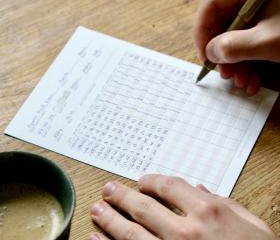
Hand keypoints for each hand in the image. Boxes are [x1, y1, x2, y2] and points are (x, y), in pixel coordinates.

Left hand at [89, 174, 277, 239]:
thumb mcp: (252, 224)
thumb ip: (225, 202)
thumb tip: (199, 189)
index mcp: (208, 212)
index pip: (170, 186)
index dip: (152, 180)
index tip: (142, 180)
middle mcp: (186, 232)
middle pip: (144, 207)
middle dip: (123, 196)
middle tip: (108, 190)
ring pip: (131, 233)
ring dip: (110, 220)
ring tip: (97, 209)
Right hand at [193, 0, 279, 94]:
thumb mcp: (269, 41)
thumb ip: (234, 47)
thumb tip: (209, 53)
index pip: (210, 4)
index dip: (202, 31)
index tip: (204, 56)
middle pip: (221, 23)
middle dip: (222, 54)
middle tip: (225, 74)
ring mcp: (262, 11)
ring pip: (233, 37)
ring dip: (235, 64)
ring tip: (242, 82)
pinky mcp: (268, 25)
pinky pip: (248, 43)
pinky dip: (248, 63)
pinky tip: (253, 80)